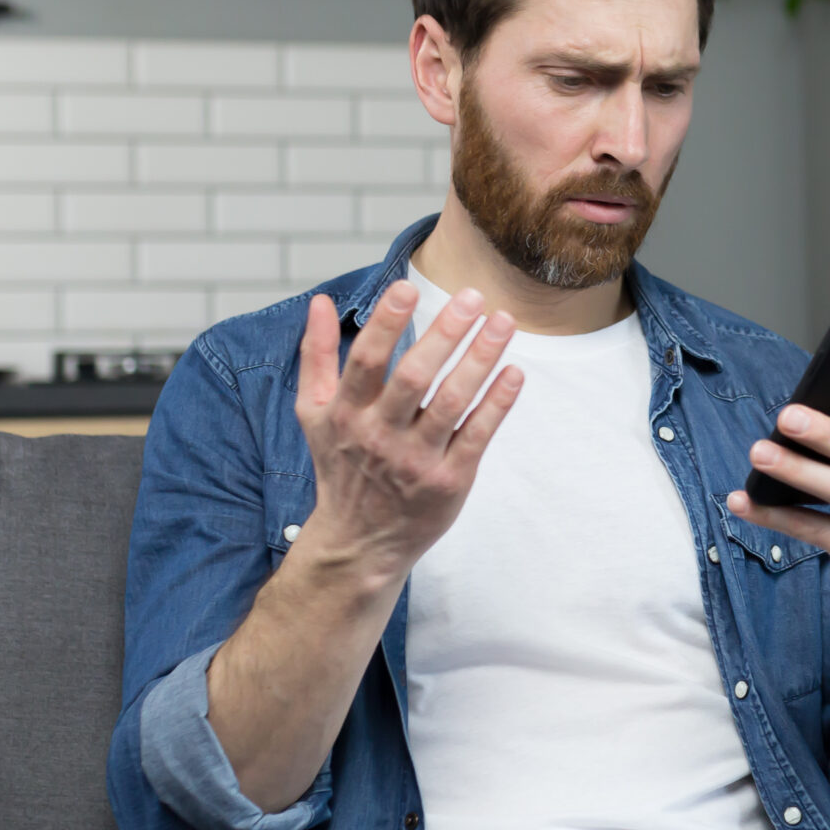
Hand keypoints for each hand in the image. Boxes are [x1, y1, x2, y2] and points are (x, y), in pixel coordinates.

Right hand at [292, 280, 523, 581]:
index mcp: (347, 414)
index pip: (367, 361)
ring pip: (452, 403)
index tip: (408, 287)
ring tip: (503, 322)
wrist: (360, 542)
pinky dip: (497, 404)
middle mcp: (380, 436)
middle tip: (473, 297)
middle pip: (414, 378)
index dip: (386, 323)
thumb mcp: (315, 412)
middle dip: (444, 334)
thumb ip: (317, 355)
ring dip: (480, 359)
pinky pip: (477, 436)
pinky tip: (514, 372)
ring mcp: (416, 460)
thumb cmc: (341, 465)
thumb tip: (322, 302)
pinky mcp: (450, 481)